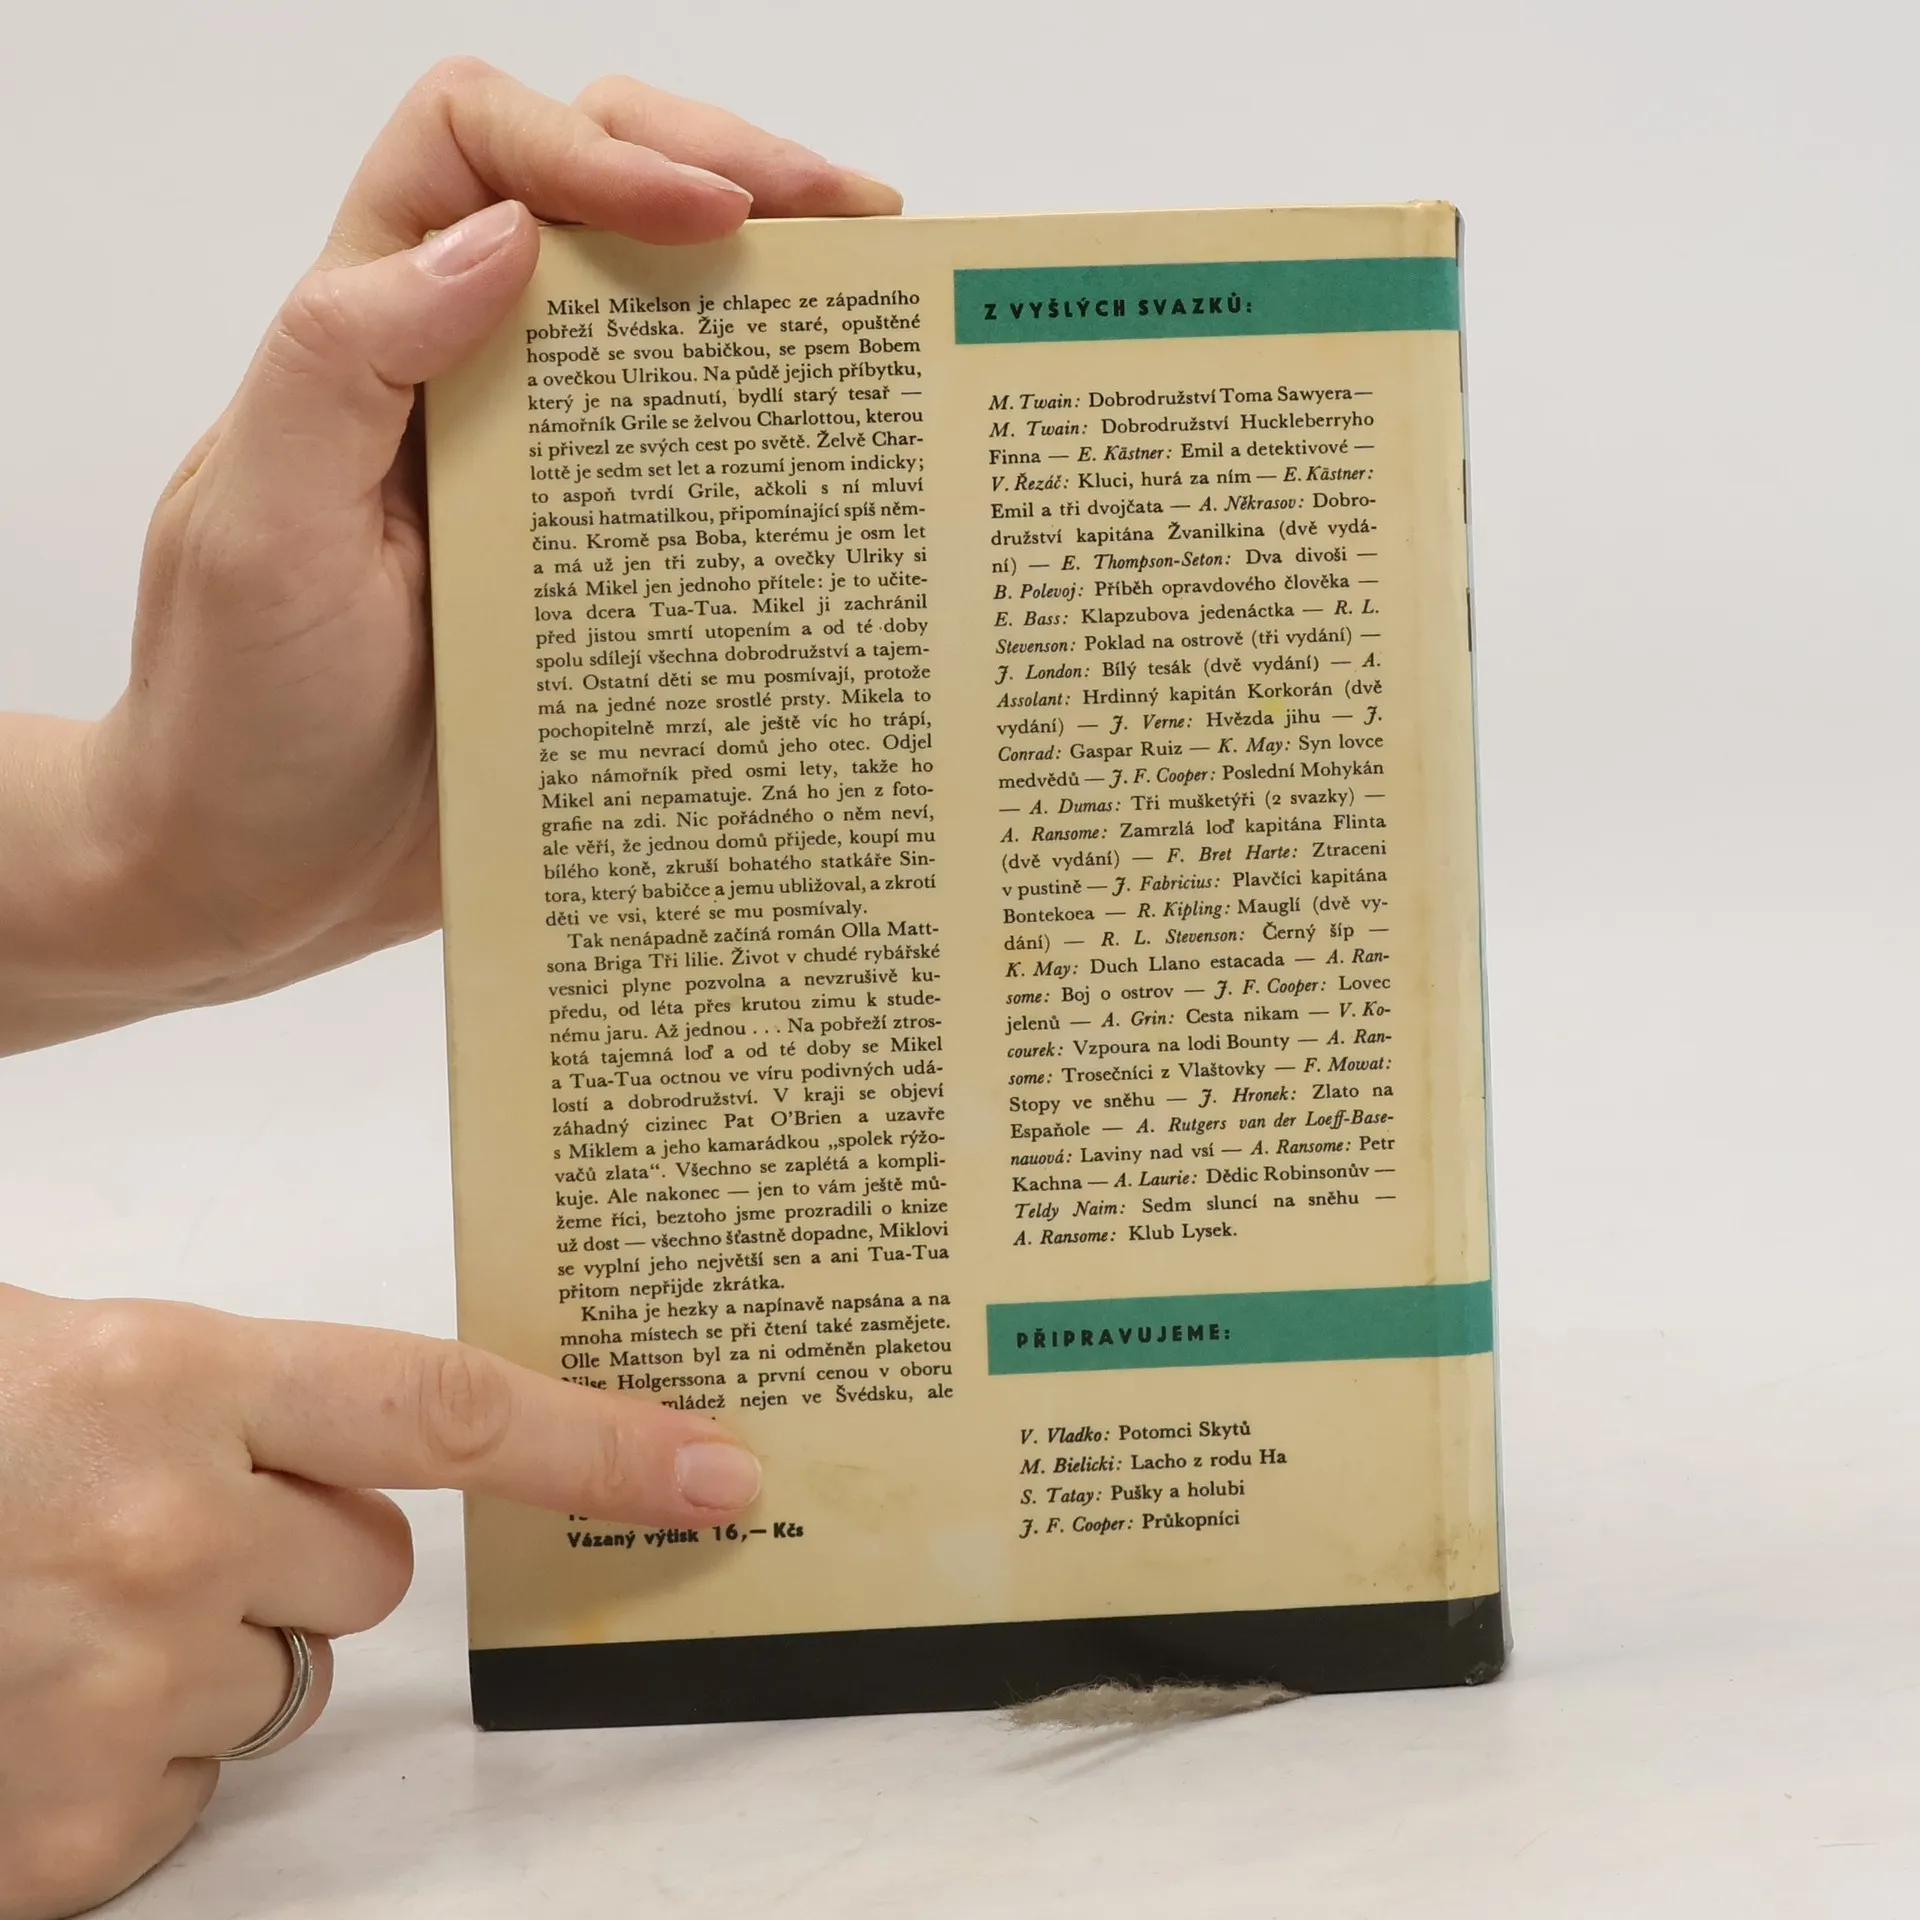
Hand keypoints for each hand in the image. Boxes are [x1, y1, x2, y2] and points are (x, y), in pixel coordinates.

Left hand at [0, 59, 897, 1051]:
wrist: (265, 879)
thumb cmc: (239, 715)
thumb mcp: (263, 532)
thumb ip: (345, 362)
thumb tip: (505, 239)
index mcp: (373, 338)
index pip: (479, 152)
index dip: (600, 146)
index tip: (717, 216)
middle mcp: (468, 383)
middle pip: (600, 205)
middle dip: (732, 174)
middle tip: (864, 222)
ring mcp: (543, 481)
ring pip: (667, 334)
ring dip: (774, 300)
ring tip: (882, 311)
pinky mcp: (602, 580)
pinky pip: (698, 487)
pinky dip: (775, 456)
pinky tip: (846, 479)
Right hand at [0, 1282, 760, 1917]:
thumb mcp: (79, 1364)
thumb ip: (240, 1406)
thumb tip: (379, 1473)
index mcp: (174, 1377)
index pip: (452, 1411)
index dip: (603, 1445)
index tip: (720, 1471)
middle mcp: (165, 1532)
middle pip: (370, 1569)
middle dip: (296, 1553)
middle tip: (147, 1528)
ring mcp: (117, 1688)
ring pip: (281, 1681)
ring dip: (198, 1657)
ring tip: (49, 1611)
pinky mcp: (73, 1833)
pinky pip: (189, 1793)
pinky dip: (123, 1762)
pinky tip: (17, 1703)